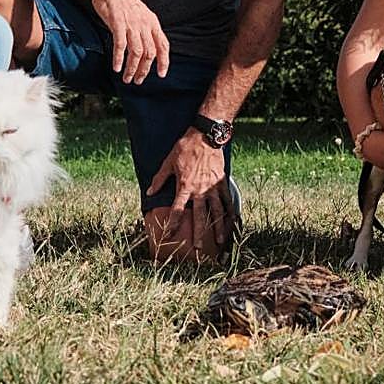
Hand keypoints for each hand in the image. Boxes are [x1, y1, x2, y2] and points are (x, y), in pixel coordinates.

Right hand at [90, 0, 169, 83]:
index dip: (164, 61)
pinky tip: (117, 67)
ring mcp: (131, 24)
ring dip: (132, 68)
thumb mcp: (141, 14)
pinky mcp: (118, 24)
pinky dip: (119, 59)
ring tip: (127, 78)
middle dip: (144, 70)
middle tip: (138, 80)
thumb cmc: (123, 1)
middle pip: (149, 53)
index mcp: (152, 22)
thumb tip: (148, 48)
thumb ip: (145, 30)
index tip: (161, 74)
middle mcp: (144, 24)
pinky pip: (120, 46)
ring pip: (136, 52)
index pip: (163, 45)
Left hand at [146, 131, 231, 249]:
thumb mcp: (169, 161)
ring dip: (218, 227)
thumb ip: (160, 178)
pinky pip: (227, 200)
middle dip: (198, 233)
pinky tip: (232, 222)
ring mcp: (213, 186)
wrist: (206, 135)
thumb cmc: (185, 148)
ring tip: (219, 242)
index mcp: (184, 186)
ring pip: (216, 211)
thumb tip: (150, 191)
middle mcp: (199, 189)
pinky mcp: (222, 182)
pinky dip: (230, 212)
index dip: (173, 224)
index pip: (177, 210)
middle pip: (199, 215)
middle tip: (197, 248)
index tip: (170, 236)